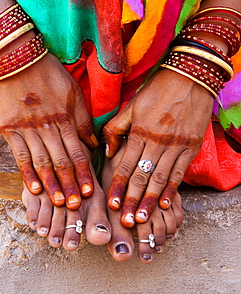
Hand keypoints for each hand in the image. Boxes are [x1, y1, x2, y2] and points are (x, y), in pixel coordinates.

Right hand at [0, 53, 97, 209]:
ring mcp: (27, 129)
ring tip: (59, 202)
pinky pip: (20, 155)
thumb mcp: (73, 93)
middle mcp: (47, 127)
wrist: (17, 59)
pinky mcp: (10, 129)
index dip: (84, 173)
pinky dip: (27, 173)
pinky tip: (34, 188)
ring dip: (51, 184)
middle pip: (61, 161)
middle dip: (70, 185)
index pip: (77, 152)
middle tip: (77, 206)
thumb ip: (83, 120)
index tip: (90, 191)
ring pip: (42, 162)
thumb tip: (93, 144)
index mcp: (64, 118)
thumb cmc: (49, 75)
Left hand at [104, 68, 212, 226]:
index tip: (111, 204)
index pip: (125, 165)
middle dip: (132, 201)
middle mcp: (157, 141)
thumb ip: (116, 128)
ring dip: (150, 201)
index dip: (117, 186)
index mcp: (139, 131)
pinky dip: (172, 189)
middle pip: (142, 177)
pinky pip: (180, 172)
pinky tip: (166, 204)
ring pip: (160, 179)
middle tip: (125, 221)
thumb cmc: (157, 90)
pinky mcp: (191, 146)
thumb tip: (108, 150)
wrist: (190, 78)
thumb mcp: (132, 105)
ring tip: (142, 218)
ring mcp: (176, 145)